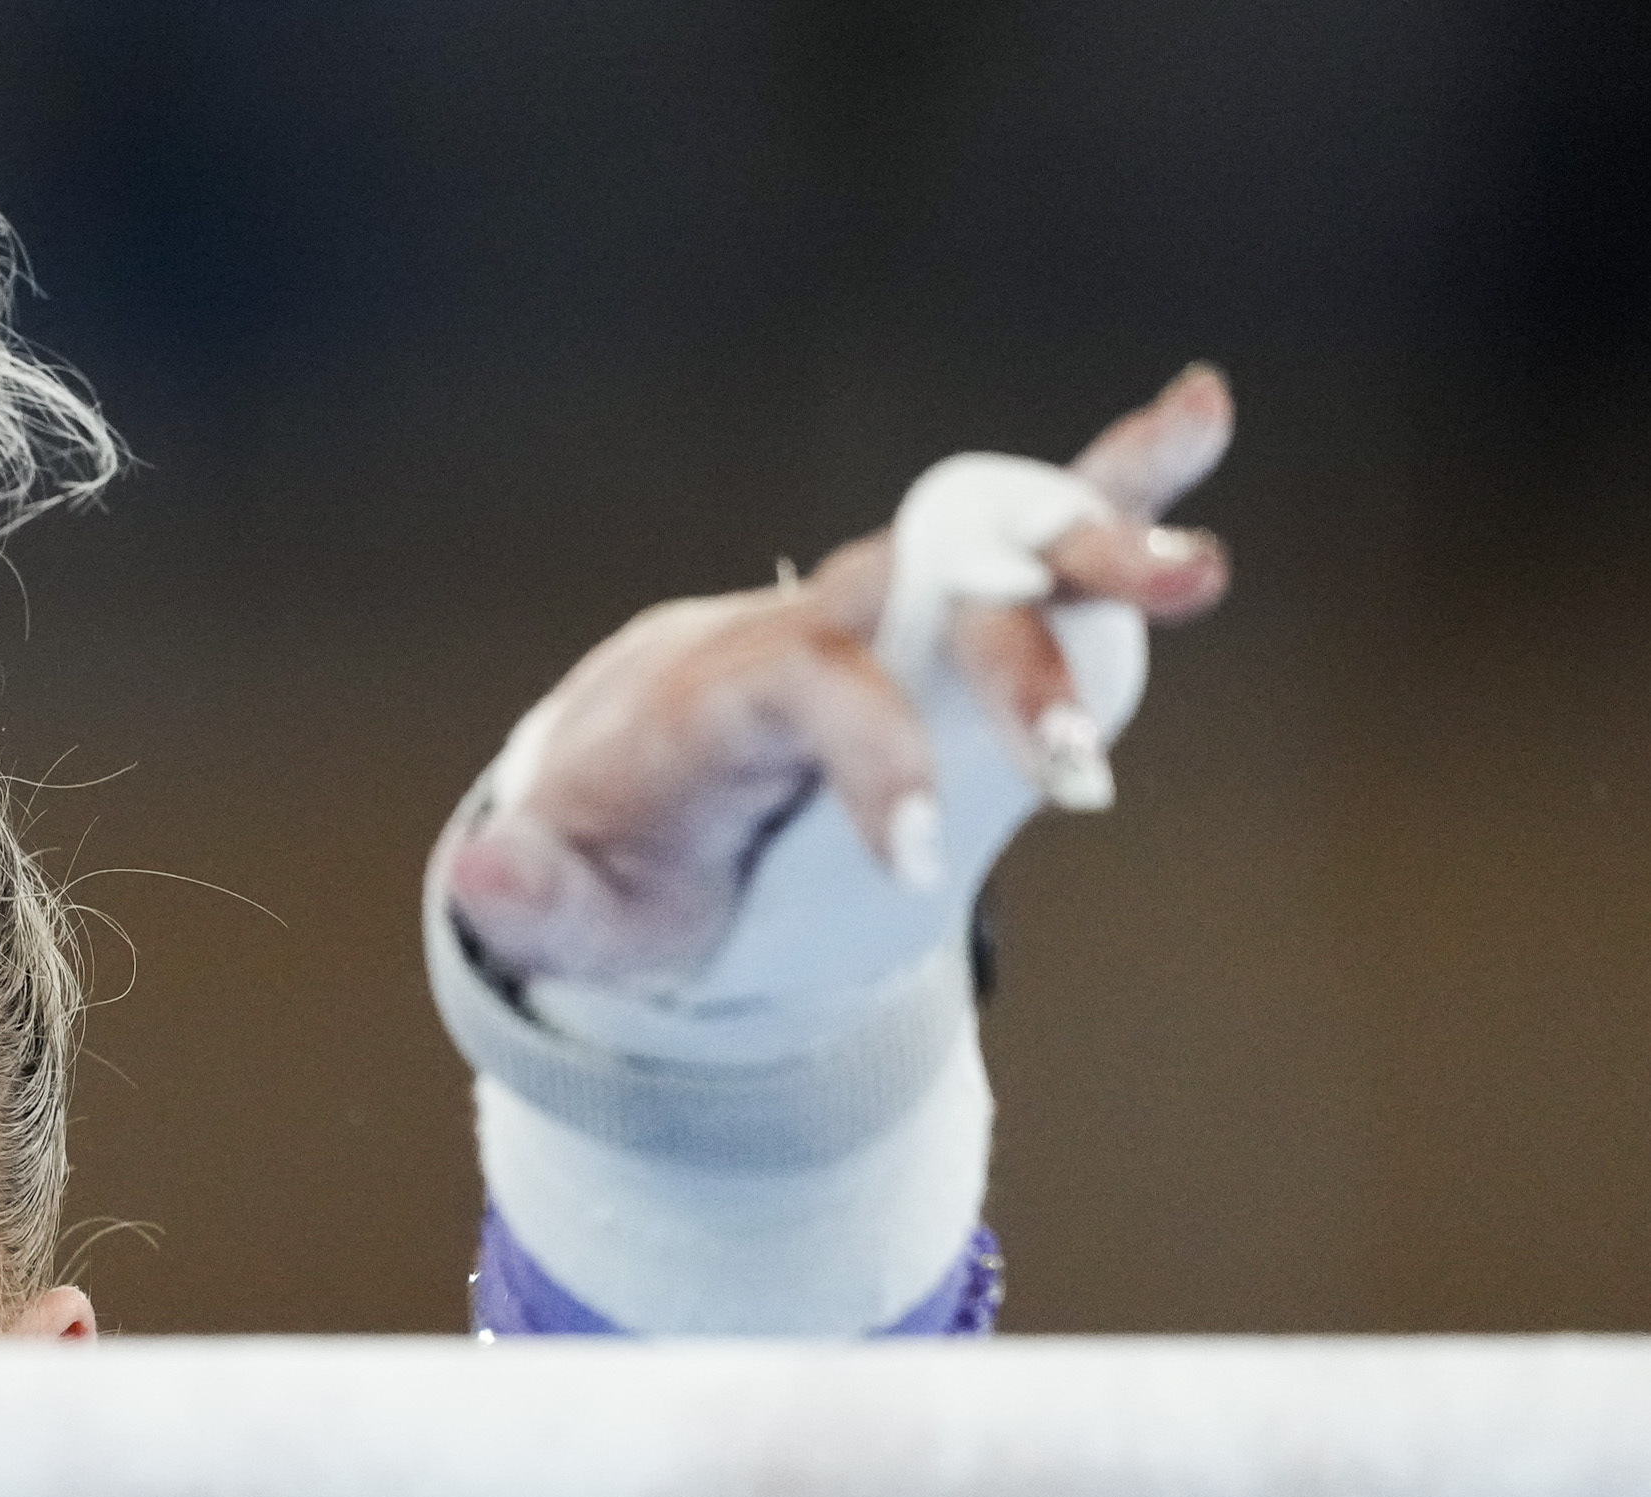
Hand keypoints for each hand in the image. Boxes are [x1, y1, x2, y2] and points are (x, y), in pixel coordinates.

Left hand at [438, 365, 1236, 992]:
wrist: (631, 774)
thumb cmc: (611, 850)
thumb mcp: (566, 902)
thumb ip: (530, 899)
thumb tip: (476, 878)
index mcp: (716, 695)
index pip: (808, 695)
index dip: (873, 761)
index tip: (919, 861)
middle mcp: (806, 625)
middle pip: (915, 602)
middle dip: (1005, 665)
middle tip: (1076, 761)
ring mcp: (880, 605)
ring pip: (991, 550)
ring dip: (1092, 553)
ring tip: (1198, 572)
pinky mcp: (940, 608)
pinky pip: (1033, 521)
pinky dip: (1115, 474)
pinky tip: (1200, 414)